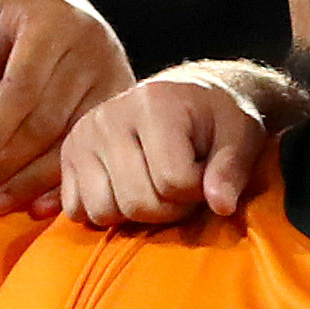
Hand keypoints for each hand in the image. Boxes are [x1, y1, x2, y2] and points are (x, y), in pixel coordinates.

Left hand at [0, 0, 133, 216]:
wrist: (53, 5)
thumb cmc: (3, 17)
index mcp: (53, 22)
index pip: (21, 89)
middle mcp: (91, 48)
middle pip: (48, 121)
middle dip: (8, 164)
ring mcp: (113, 76)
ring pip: (74, 142)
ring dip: (33, 181)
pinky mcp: (122, 101)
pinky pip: (95, 149)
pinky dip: (67, 182)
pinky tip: (39, 207)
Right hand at [59, 65, 279, 228]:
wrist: (187, 94)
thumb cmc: (217, 117)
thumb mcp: (241, 134)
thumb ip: (232, 168)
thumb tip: (221, 206)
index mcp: (154, 104)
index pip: (173, 182)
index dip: (198, 191)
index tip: (205, 172)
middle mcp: (109, 116)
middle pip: (137, 202)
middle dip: (170, 208)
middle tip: (183, 186)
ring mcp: (83, 136)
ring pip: (104, 211)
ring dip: (137, 214)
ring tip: (156, 186)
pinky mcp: (68, 155)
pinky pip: (77, 210)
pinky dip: (106, 212)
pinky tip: (128, 189)